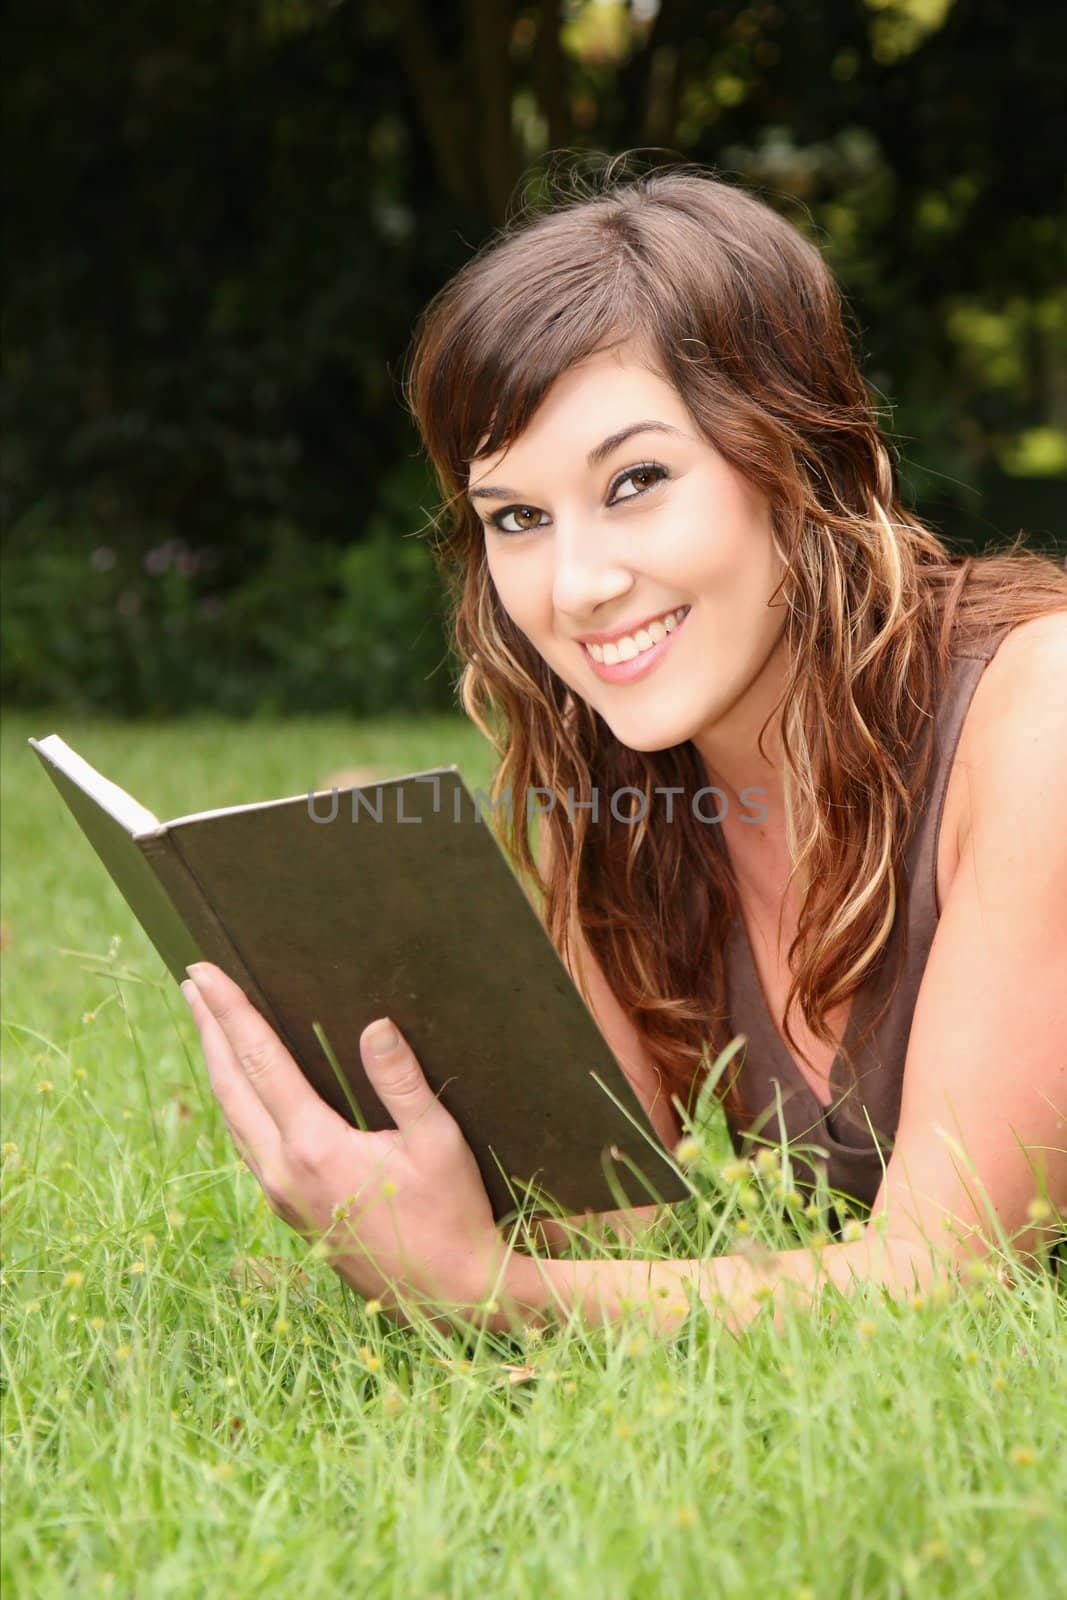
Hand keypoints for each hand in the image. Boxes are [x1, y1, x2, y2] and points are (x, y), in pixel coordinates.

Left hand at [180, 962, 515, 1330]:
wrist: (447, 1296)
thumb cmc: (450, 1216)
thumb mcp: (437, 1141)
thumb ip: (401, 1081)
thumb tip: (375, 1025)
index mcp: (314, 1146)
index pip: (259, 1061)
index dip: (230, 1012)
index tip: (203, 974)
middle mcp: (282, 1171)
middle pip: (229, 1085)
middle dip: (208, 1030)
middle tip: (193, 984)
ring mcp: (280, 1195)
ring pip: (232, 1118)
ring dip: (216, 1066)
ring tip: (207, 1027)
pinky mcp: (288, 1211)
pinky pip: (246, 1144)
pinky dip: (234, 1103)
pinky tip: (241, 1093)